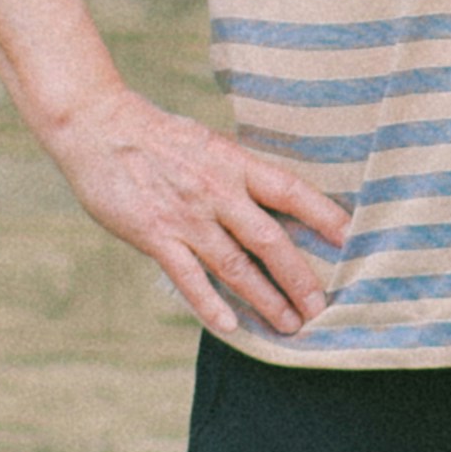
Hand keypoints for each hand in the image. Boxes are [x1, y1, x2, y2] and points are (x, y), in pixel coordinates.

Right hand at [37, 80, 349, 343]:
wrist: (96, 125)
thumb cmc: (154, 135)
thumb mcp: (207, 144)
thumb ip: (236, 175)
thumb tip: (272, 201)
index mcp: (233, 163)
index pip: (290, 191)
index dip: (324, 215)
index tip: (353, 239)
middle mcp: (217, 191)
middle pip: (270, 238)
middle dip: (300, 277)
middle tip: (323, 307)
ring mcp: (186, 216)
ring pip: (235, 265)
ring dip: (265, 298)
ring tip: (289, 324)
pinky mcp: (154, 235)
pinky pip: (188, 276)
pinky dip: (209, 304)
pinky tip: (230, 326)